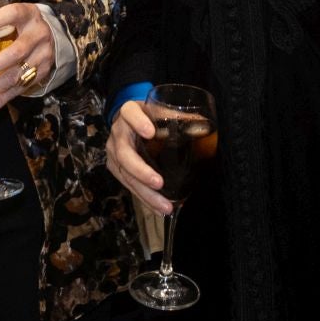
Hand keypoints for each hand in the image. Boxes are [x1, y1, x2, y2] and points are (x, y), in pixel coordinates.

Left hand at [0, 2, 53, 116]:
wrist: (56, 33)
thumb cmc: (25, 23)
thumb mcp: (15, 15)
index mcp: (28, 15)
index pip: (12, 15)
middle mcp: (38, 35)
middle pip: (15, 53)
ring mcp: (42, 56)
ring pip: (17, 76)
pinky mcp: (42, 74)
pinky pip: (19, 90)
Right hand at [107, 99, 171, 215]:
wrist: (128, 120)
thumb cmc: (148, 116)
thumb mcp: (160, 111)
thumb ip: (179, 117)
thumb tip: (205, 126)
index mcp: (129, 112)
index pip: (129, 113)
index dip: (138, 123)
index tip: (150, 133)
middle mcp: (118, 133)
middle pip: (125, 153)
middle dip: (142, 171)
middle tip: (159, 183)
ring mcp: (114, 152)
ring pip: (126, 175)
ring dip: (146, 193)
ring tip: (165, 206)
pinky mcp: (116, 168)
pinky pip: (128, 185)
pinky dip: (145, 199)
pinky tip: (158, 209)